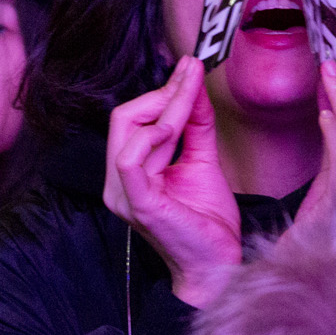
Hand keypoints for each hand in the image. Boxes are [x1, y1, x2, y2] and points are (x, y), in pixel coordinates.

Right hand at [104, 55, 242, 307]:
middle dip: (161, 93)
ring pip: (126, 130)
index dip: (162, 90)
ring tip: (190, 100)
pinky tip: (173, 129)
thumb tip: (195, 87)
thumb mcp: (202, 162)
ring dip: (164, 108)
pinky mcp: (138, 204)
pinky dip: (150, 136)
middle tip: (192, 77)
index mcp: (129, 173)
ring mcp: (123, 194)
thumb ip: (196, 126)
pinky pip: (129, 158)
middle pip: (123, 117)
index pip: (132, 118)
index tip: (190, 67)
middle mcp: (118, 182)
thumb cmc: (206, 223)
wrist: (217, 267)